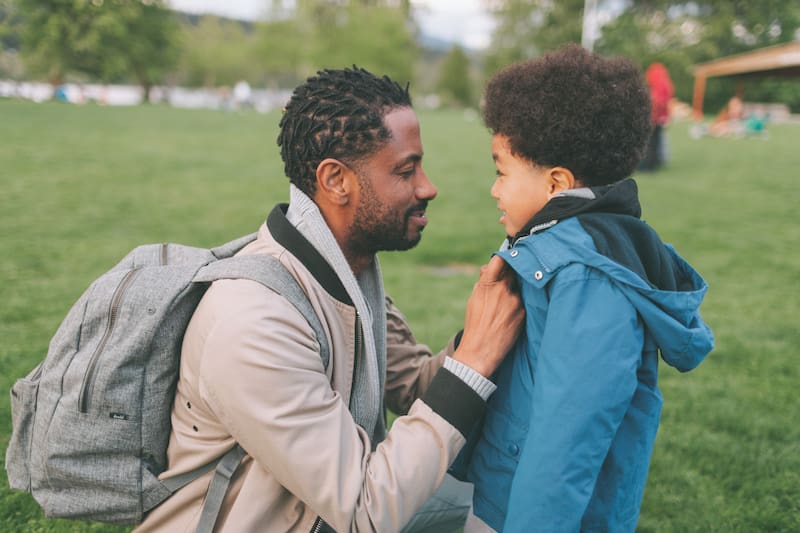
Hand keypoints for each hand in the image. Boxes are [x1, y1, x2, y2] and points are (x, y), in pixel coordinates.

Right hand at [452, 255, 523, 376]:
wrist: (480, 351)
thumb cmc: (475, 325)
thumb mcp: (474, 300)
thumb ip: (482, 282)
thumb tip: (487, 268)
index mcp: (487, 284)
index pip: (499, 260)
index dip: (504, 258)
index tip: (507, 259)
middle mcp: (503, 289)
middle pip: (513, 271)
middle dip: (511, 275)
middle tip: (509, 282)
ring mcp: (515, 301)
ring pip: (519, 288)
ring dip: (515, 293)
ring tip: (505, 308)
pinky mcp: (523, 312)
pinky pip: (524, 302)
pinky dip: (519, 306)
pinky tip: (510, 317)